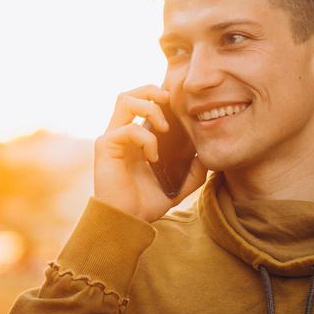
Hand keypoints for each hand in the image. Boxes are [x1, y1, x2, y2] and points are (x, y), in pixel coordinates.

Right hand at [94, 85, 207, 223]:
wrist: (127, 222)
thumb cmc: (146, 203)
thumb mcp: (178, 184)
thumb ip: (193, 170)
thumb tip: (208, 155)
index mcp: (135, 137)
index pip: (142, 102)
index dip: (159, 95)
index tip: (180, 106)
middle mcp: (120, 133)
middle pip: (130, 93)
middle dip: (152, 90)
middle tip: (170, 104)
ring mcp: (111, 138)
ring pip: (125, 100)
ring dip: (150, 108)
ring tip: (164, 128)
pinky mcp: (105, 147)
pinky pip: (129, 128)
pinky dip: (147, 139)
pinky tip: (154, 157)